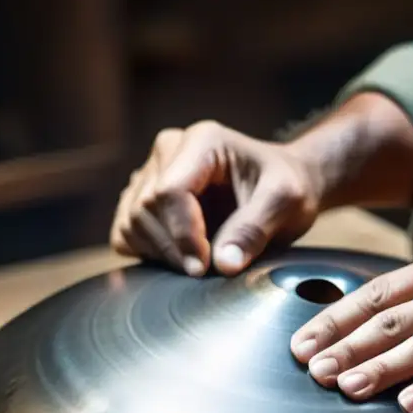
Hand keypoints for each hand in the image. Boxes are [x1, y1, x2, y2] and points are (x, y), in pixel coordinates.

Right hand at [111, 121, 322, 275]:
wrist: (281, 189)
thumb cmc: (287, 188)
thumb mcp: (286, 202)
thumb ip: (255, 229)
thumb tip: (224, 265)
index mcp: (202, 141)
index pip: (170, 190)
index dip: (183, 234)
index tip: (204, 266)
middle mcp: (168, 151)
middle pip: (146, 209)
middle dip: (175, 249)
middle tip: (208, 272)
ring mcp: (151, 174)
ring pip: (130, 223)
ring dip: (161, 255)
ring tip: (200, 264)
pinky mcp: (142, 200)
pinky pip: (125, 234)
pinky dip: (147, 254)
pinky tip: (182, 258)